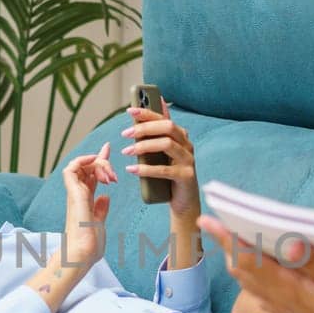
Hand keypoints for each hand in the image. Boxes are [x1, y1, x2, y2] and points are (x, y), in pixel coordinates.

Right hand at [62, 142, 115, 267]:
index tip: (107, 150)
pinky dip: (83, 161)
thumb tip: (105, 197)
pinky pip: (71, 169)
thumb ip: (101, 209)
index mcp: (84, 200)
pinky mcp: (74, 195)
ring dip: (96, 163)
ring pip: (79, 164)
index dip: (99, 161)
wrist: (83, 255)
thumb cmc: (90, 245)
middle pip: (86, 166)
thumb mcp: (100, 223)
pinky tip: (96, 163)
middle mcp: (78, 194)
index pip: (90, 174)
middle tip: (114, 174)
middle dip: (101, 160)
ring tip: (109, 176)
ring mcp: (74, 194)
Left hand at [123, 101, 199, 220]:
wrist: (183, 201)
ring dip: (144, 146)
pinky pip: (164, 170)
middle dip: (144, 128)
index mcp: (181, 136)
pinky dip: (146, 169)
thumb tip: (140, 115)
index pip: (164, 118)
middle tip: (125, 133)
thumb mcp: (161, 154)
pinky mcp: (186, 176)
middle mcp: (187, 145)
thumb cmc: (169, 176)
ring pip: (167, 144)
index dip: (147, 113)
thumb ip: (154, 136)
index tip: (130, 110)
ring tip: (127, 151)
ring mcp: (188, 160)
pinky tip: (132, 169)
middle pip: (167, 127)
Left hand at [197, 216, 313, 312]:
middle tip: (213, 222)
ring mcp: (284, 305)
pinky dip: (250, 273)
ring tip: (228, 238)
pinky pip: (260, 289)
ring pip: (249, 280)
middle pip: (242, 269)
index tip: (209, 220)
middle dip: (225, 245)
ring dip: (236, 258)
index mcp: (289, 287)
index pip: (249, 259)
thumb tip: (290, 243)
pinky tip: (253, 266)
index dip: (228, 238)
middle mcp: (280, 297)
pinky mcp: (291, 308)